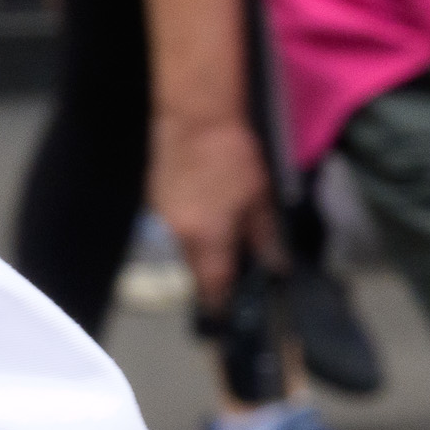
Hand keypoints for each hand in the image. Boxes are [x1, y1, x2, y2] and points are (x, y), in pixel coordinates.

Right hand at [150, 107, 276, 310]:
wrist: (194, 113)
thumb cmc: (231, 154)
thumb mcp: (259, 198)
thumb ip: (265, 238)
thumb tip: (274, 267)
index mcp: (205, 238)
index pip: (212, 285)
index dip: (220, 303)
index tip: (228, 316)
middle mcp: (177, 233)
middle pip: (195, 267)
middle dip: (212, 274)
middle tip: (233, 275)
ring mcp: (161, 215)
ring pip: (183, 245)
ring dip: (201, 247)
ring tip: (223, 236)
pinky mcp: (154, 197)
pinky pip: (173, 224)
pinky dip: (190, 225)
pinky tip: (206, 208)